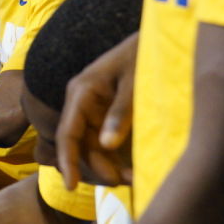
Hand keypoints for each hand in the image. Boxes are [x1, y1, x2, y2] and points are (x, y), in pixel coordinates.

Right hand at [56, 33, 137, 189]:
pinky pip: (104, 140)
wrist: (156, 37)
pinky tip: (131, 169)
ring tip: (133, 180)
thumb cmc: (145, 55)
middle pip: (80, 144)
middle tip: (124, 183)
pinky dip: (115, 157)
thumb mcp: (135, 82)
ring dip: (108, 165)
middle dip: (98, 167)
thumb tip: (105, 145)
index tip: (71, 186)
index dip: (67, 160)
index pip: (67, 132)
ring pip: (91, 146)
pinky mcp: (105, 114)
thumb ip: (120, 112)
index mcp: (81, 92)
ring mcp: (92, 109)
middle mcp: (80, 103)